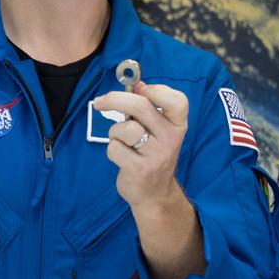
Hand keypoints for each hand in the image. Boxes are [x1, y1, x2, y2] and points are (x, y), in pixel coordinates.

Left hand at [92, 81, 204, 278]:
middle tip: (100, 102)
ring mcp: (157, 155)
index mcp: (178, 125)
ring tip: (123, 143)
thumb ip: (149, 106)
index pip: (176, 99)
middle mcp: (171, 138)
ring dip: (115, 133)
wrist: (155, 194)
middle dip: (115, 100)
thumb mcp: (158, 130)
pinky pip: (114, 148)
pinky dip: (113, 150)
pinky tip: (123, 158)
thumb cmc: (153, 154)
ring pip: (124, 128)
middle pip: (141, 106)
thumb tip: (137, 84)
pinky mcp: (139, 169)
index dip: (156, 90)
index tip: (139, 90)